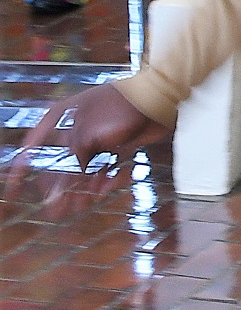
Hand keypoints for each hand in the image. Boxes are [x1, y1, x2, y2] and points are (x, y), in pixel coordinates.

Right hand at [5, 84, 171, 210]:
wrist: (156, 100)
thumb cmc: (119, 109)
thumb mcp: (88, 134)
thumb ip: (75, 156)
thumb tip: (72, 176)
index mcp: (64, 116)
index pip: (35, 141)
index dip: (23, 165)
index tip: (14, 186)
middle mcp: (78, 127)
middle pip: (62, 162)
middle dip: (57, 187)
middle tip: (53, 209)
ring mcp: (99, 136)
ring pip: (85, 168)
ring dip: (80, 189)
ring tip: (76, 208)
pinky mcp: (118, 145)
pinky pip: (106, 167)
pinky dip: (103, 180)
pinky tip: (100, 193)